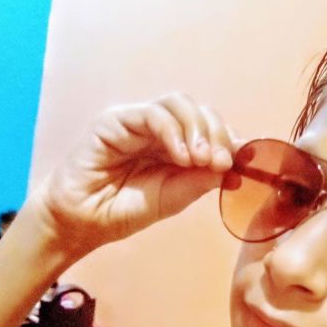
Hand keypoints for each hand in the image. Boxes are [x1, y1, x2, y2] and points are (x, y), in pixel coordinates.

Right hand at [37, 93, 236, 257]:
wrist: (82, 221)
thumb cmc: (122, 210)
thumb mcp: (172, 199)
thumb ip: (200, 181)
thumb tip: (234, 168)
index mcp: (175, 146)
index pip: (210, 130)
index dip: (229, 141)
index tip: (244, 162)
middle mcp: (158, 129)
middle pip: (199, 112)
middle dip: (217, 134)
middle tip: (221, 162)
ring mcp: (137, 122)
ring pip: (179, 105)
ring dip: (198, 129)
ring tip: (201, 160)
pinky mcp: (116, 120)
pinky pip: (152, 114)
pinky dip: (172, 132)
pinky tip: (181, 157)